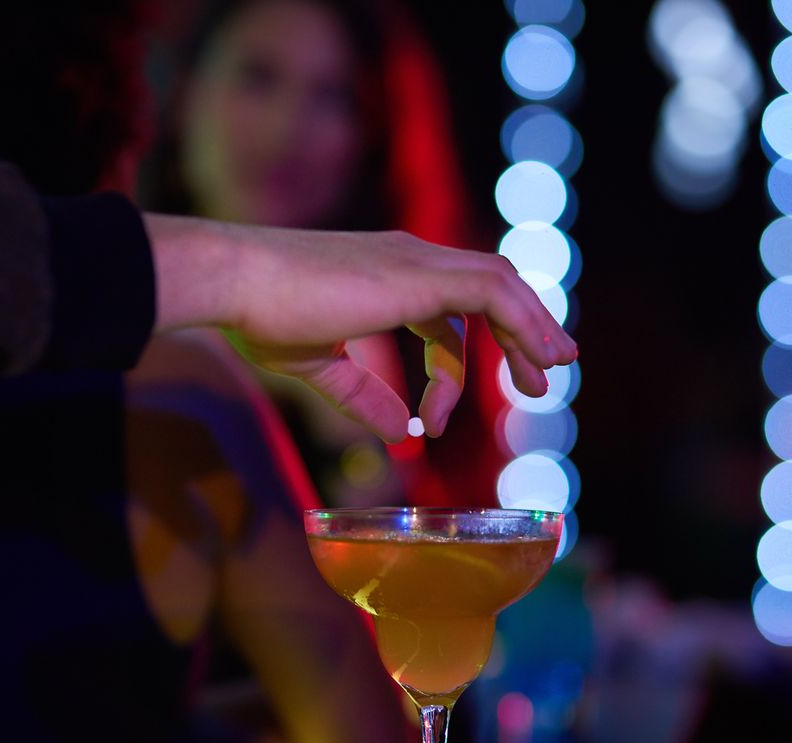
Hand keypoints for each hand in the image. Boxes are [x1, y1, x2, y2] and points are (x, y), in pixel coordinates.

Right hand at [146, 217, 577, 442]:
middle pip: (485, 290)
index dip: (450, 372)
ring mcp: (416, 261)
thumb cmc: (260, 315)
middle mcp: (409, 258)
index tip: (435, 421)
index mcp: (386, 275)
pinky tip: (542, 356)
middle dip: (520, 332)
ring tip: (556, 369)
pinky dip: (522, 321)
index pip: (442, 318)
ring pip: (499, 284)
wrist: (235, 281)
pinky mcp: (419, 274)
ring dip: (532, 326)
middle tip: (545, 376)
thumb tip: (400, 434)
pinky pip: (492, 292)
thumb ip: (362, 396)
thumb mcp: (320, 365)